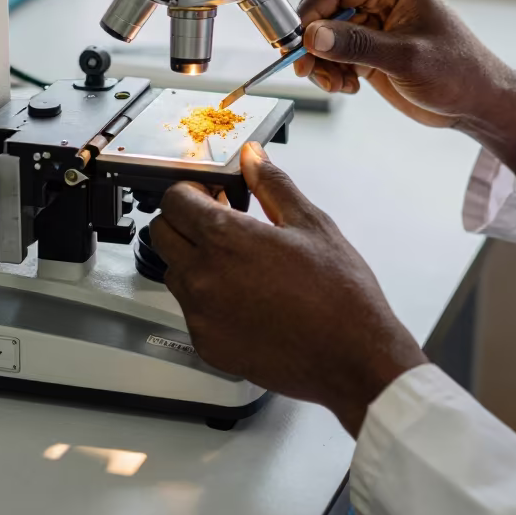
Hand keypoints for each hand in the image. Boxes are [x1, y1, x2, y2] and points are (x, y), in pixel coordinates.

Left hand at [150, 143, 427, 436]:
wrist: (352, 356)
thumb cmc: (339, 294)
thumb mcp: (311, 223)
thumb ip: (272, 184)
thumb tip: (252, 158)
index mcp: (226, 238)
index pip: (174, 199)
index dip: (191, 190)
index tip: (210, 194)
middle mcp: (204, 277)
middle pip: (162, 234)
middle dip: (184, 221)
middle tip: (220, 222)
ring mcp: (202, 315)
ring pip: (174, 273)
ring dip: (194, 259)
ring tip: (239, 263)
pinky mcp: (207, 345)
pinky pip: (192, 311)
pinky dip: (208, 299)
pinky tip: (246, 298)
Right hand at [294, 0, 515, 172]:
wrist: (476, 102)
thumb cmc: (459, 72)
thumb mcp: (406, 58)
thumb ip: (358, 45)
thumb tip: (314, 35)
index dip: (310, 11)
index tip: (297, 41)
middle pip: (324, 7)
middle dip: (312, 40)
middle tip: (306, 68)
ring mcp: (374, 21)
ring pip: (324, 33)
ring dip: (322, 61)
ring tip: (337, 84)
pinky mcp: (370, 46)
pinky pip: (334, 52)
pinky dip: (332, 70)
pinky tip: (347, 86)